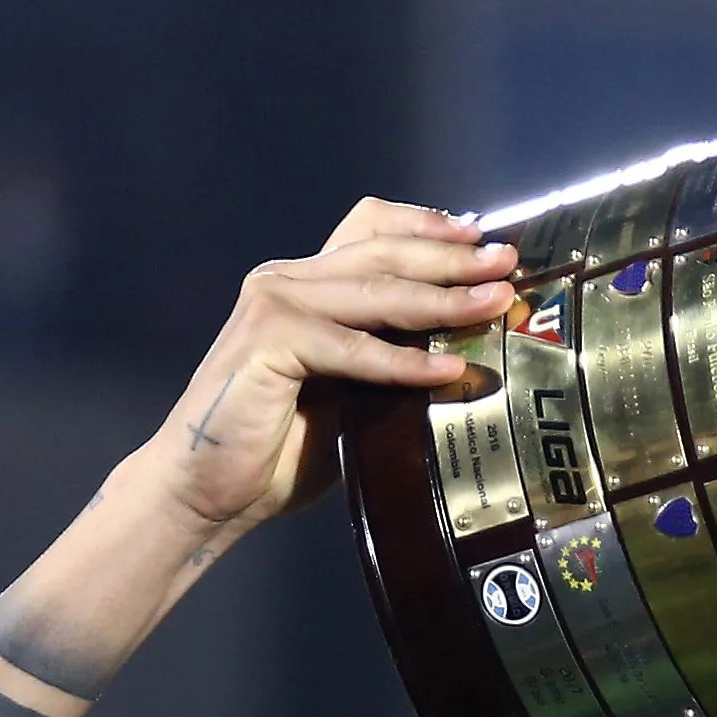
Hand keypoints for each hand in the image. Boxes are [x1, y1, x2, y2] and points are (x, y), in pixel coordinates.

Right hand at [132, 199, 516, 549]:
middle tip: (507, 263)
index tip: (481, 233)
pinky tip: (448, 369)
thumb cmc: (281, 447)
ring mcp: (273, 305)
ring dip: (443, 299)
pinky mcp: (267, 341)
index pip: (370, 231)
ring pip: (375, 293)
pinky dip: (403, 360)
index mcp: (308, 284)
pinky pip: (352, 347)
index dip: (426, 225)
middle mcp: (288, 282)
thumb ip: (392, 355)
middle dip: (452, 258)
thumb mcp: (354, 391)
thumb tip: (469, 344)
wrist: (209, 490)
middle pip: (382, 253)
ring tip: (494, 303)